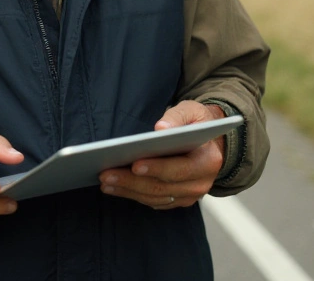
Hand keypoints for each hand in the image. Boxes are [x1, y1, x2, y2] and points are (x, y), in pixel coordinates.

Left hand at [98, 101, 225, 210]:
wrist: (208, 141)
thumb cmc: (196, 123)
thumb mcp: (192, 111)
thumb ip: (177, 118)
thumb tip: (161, 128)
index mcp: (208, 161)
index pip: (180, 168)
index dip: (156, 168)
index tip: (134, 164)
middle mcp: (201, 183)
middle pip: (162, 187)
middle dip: (132, 181)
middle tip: (106, 174)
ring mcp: (189, 194)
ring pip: (155, 197)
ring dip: (128, 190)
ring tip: (105, 181)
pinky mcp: (178, 200)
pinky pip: (153, 201)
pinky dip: (133, 195)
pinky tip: (114, 187)